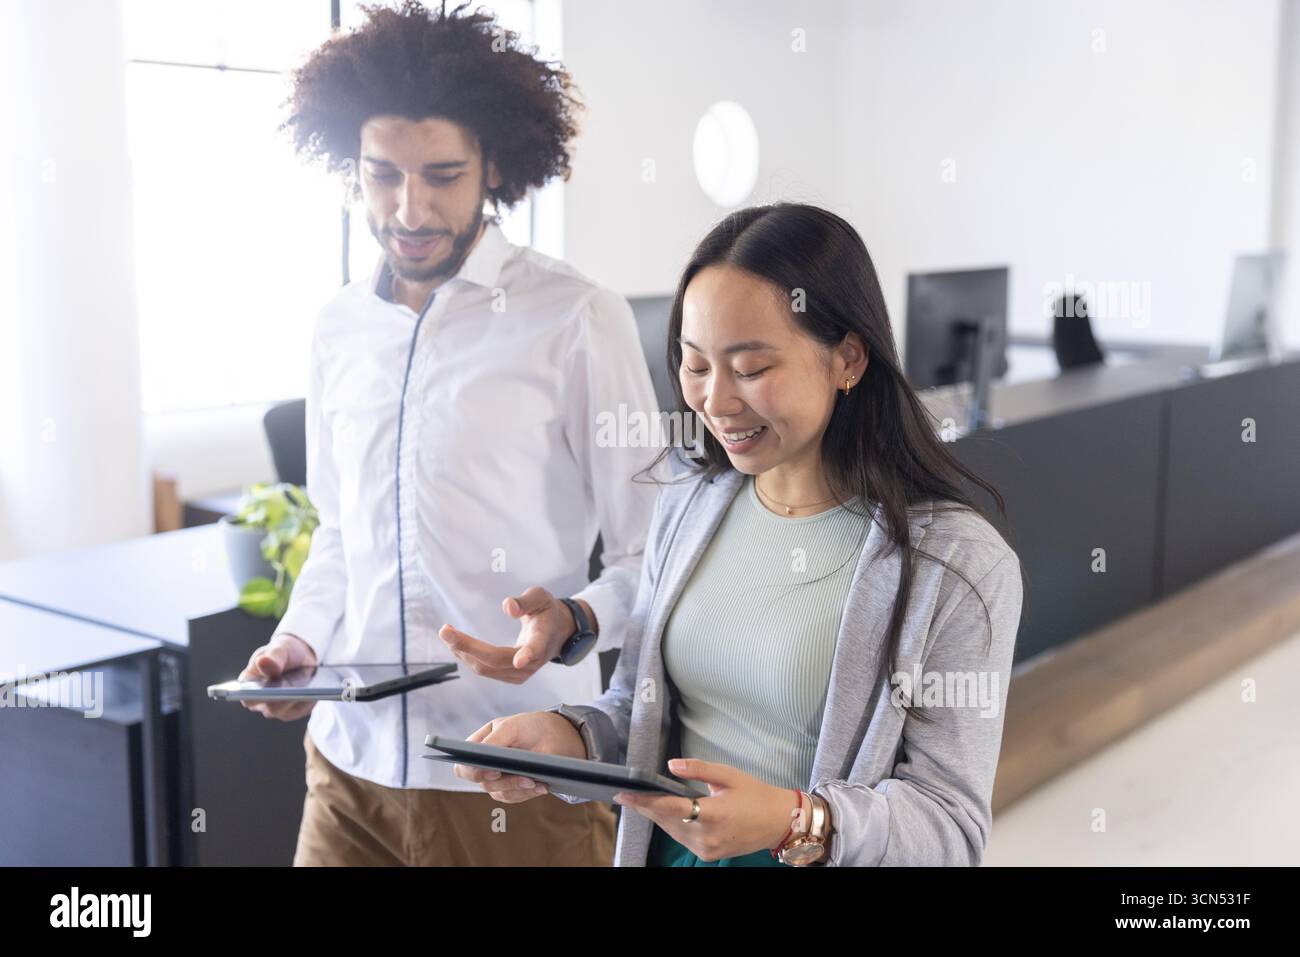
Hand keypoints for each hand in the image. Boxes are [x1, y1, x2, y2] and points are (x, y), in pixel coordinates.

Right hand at [238, 633, 317, 720]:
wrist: (300, 657)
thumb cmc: (284, 652)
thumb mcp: (279, 648)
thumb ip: (272, 656)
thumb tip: (263, 663)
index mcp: (248, 683)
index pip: (245, 694)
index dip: (252, 695)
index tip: (262, 692)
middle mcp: (259, 700)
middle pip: (269, 707)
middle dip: (281, 700)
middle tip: (292, 693)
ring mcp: (276, 708)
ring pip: (286, 711)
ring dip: (297, 701)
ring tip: (308, 691)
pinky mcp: (292, 711)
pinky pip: (301, 710)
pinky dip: (308, 702)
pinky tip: (316, 693)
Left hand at [437, 586, 596, 683]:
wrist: (556, 634)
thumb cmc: (546, 612)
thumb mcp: (541, 598)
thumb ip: (526, 601)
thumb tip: (508, 607)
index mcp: (543, 639)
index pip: (536, 648)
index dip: (528, 654)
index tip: (520, 660)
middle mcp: (532, 662)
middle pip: (496, 660)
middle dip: (468, 646)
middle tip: (445, 631)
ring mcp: (521, 673)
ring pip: (486, 668)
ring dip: (463, 651)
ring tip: (447, 633)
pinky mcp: (511, 677)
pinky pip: (485, 670)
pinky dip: (468, 657)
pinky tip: (456, 645)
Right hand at [453, 711, 588, 802]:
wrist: (559, 737)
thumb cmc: (533, 725)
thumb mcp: (514, 726)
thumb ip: (495, 740)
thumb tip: (484, 757)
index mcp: (480, 743)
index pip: (463, 763)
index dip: (473, 771)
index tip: (493, 771)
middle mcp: (485, 763)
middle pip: (481, 782)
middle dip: (503, 782)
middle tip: (524, 779)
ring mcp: (497, 778)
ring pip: (498, 792)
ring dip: (519, 788)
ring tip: (537, 781)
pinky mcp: (511, 789)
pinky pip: (514, 796)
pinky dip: (528, 792)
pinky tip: (543, 786)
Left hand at [614, 759, 800, 860]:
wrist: (778, 823)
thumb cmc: (755, 795)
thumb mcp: (729, 775)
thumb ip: (698, 769)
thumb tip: (670, 765)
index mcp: (714, 814)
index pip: (671, 807)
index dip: (645, 801)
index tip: (625, 794)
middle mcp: (707, 836)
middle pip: (666, 820)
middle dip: (645, 807)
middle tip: (625, 794)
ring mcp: (707, 849)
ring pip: (671, 831)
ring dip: (656, 816)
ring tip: (639, 801)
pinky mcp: (708, 855)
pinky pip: (681, 838)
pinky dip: (670, 825)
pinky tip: (662, 813)